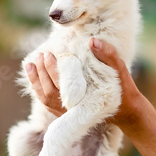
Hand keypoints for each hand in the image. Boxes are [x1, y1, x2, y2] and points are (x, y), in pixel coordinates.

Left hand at [24, 39, 146, 125]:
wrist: (125, 111)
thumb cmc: (123, 88)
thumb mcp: (120, 70)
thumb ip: (108, 55)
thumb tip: (92, 40)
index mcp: (85, 98)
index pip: (62, 84)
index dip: (52, 69)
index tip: (48, 54)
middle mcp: (72, 109)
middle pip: (50, 91)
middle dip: (42, 72)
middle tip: (40, 54)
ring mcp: (67, 114)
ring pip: (45, 98)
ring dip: (36, 80)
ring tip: (30, 63)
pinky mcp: (64, 115)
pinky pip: (46, 102)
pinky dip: (37, 89)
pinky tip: (34, 76)